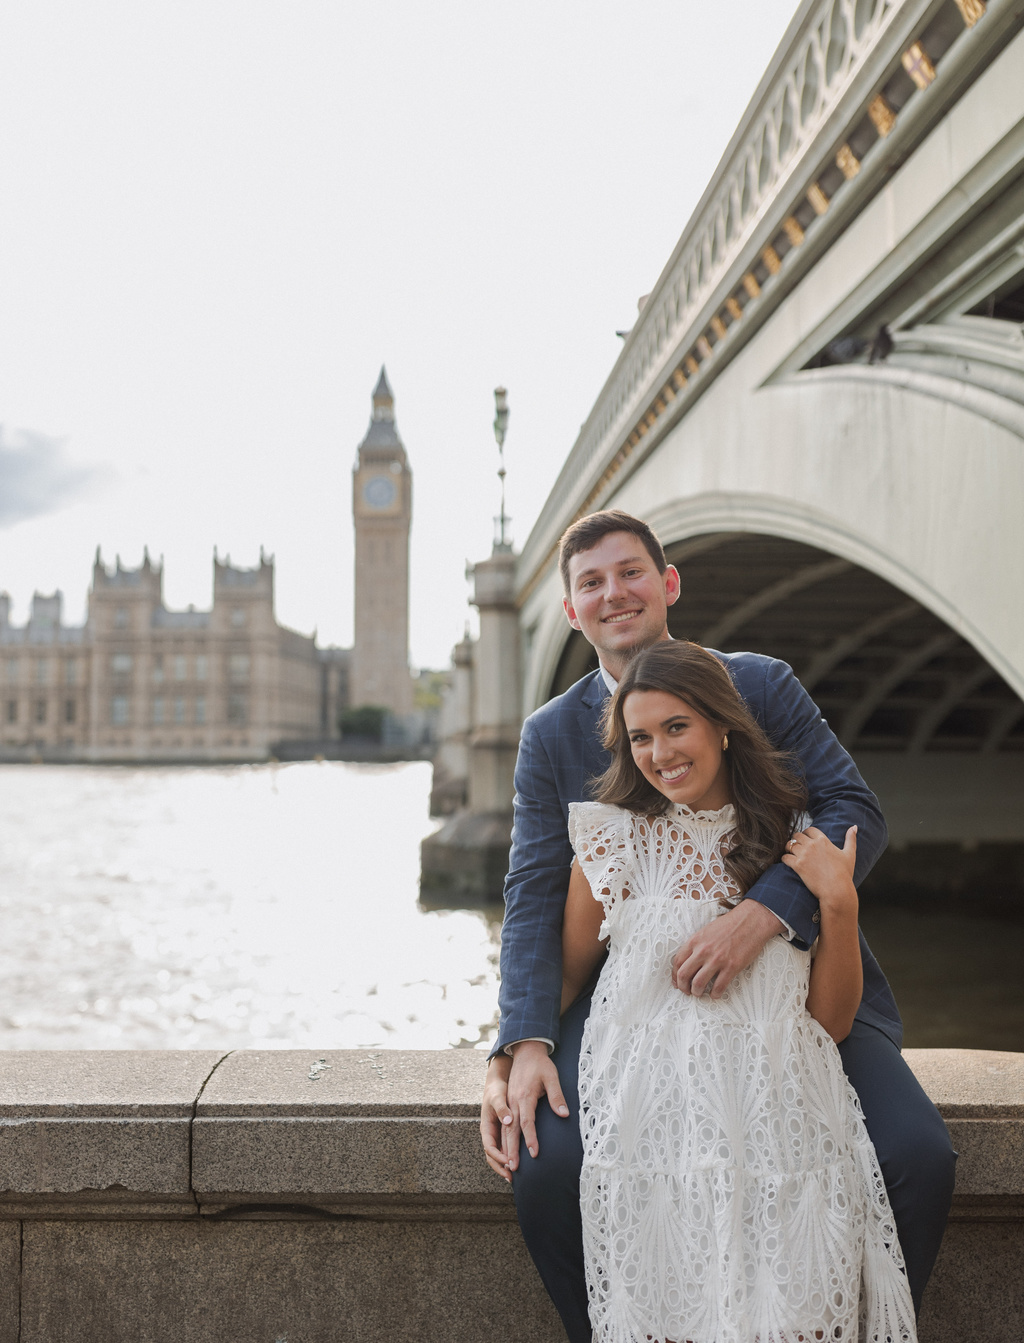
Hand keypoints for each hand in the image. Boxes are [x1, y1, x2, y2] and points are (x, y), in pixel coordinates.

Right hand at [480, 1054, 512, 1181]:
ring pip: (498, 1153)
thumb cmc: (498, 1086)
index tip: (508, 1163)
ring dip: (504, 1164)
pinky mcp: (503, 1130)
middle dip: (500, 1167)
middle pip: (491, 1154)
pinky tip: (519, 1163)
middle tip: (512, 1178)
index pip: (489, 1146)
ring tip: (515, 1176)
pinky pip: (504, 1147)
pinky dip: (509, 1156)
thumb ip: (502, 1108)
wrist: (498, 1078)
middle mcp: (489, 1130)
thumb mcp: (498, 1094)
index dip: (498, 1157)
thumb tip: (508, 1121)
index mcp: (486, 1123)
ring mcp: (495, 1131)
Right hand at [504, 1040, 569, 1169]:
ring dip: (506, 1148)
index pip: (527, 1122)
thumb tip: (564, 1114)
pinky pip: (503, 1124)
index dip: (530, 1138)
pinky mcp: (508, 1102)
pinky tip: (506, 1151)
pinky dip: (504, 1139)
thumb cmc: (540, 1064)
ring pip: (504, 1129)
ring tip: (509, 1167)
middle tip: (514, 1169)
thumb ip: (556, 1096)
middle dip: (512, 1150)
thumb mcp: (551, 1076)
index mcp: (524, 1096)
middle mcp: (513, 1101)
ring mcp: (509, 1102)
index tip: (534, 1153)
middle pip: (511, 1129)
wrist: (525, 1050)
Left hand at [671, 897, 783, 997]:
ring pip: (698, 984)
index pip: (677, 962)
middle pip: (684, 975)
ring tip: (699, 993)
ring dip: (697, 992)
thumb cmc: (729, 925)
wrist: (750, 921)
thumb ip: (696, 945)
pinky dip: (715, 994)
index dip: (674, 976)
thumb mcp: (706, 931)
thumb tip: (688, 962)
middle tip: (686, 991)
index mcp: (695, 941)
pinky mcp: (732, 967)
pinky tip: (715, 994)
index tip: (677, 982)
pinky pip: (718, 987)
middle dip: (683, 987)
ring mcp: (717, 960)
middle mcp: (703, 951)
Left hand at [781, 825, 856, 904]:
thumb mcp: (849, 854)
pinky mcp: (797, 865)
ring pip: (789, 845)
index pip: (809, 830)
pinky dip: (785, 859)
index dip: (806, 834)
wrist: (837, 890)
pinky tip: (788, 863)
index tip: (806, 840)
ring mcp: (804, 855)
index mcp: (823, 840)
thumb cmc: (844, 874)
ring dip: (789, 849)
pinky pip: (785, 857)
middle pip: (797, 836)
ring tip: (791, 854)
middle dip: (796, 840)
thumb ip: (851, 839)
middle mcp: (812, 845)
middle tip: (797, 847)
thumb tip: (854, 826)